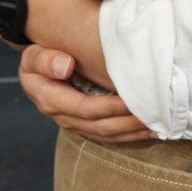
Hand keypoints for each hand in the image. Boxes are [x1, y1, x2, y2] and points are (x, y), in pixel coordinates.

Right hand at [19, 44, 158, 142]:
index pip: (83, 108)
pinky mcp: (88, 126)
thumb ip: (46, 60)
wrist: (41, 69)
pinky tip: (151, 130)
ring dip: (133, 132)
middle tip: (152, 114)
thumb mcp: (35, 55)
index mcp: (51, 100)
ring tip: (157, 125)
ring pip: (108, 135)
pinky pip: (111, 135)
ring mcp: (77, 125)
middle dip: (127, 122)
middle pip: (100, 126)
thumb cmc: (41, 58)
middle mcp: (64, 117)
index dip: (108, 107)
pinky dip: (132, 135)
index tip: (129, 102)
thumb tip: (66, 66)